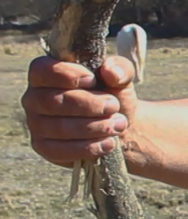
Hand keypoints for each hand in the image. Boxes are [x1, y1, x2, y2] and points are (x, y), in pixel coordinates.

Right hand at [21, 55, 138, 166]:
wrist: (118, 127)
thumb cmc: (112, 96)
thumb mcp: (121, 78)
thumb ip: (120, 68)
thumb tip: (110, 72)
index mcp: (46, 74)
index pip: (43, 70)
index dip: (67, 75)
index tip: (93, 80)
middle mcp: (34, 98)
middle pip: (53, 101)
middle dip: (89, 105)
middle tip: (114, 106)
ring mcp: (36, 124)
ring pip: (58, 127)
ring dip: (93, 127)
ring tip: (118, 125)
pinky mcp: (44, 147)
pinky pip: (59, 150)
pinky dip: (88, 147)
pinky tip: (109, 143)